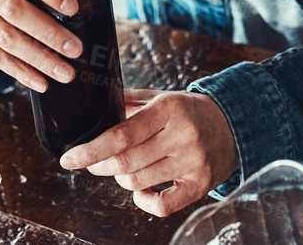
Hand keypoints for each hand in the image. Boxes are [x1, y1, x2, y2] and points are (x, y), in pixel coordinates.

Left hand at [58, 88, 237, 216]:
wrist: (234, 124)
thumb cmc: (189, 111)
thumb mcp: (161, 98)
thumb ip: (128, 102)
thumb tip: (92, 111)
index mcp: (169, 108)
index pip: (121, 134)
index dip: (90, 149)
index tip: (68, 158)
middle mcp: (182, 135)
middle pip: (126, 161)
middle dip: (99, 166)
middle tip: (91, 163)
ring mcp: (193, 162)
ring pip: (139, 182)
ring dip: (121, 179)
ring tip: (123, 169)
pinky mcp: (200, 185)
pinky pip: (162, 206)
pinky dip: (143, 202)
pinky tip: (141, 191)